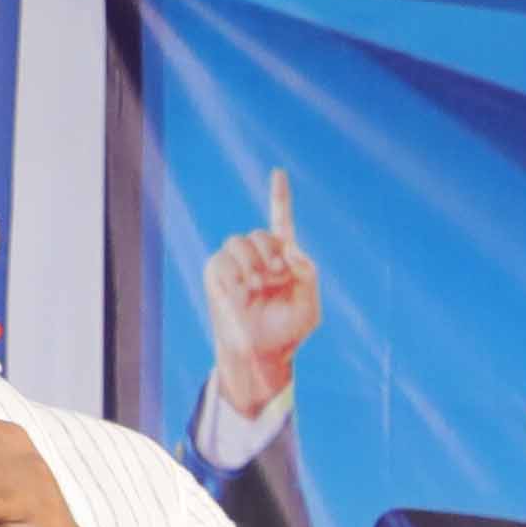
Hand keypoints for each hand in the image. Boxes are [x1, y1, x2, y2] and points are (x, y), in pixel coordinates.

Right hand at [200, 170, 317, 422]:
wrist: (261, 352)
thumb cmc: (287, 331)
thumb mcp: (309, 306)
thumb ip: (309, 275)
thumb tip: (292, 249)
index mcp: (283, 259)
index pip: (280, 222)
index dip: (279, 198)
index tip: (278, 173)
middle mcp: (258, 257)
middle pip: (259, 234)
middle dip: (268, 251)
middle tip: (275, 275)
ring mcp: (235, 264)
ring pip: (238, 242)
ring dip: (250, 263)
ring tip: (256, 286)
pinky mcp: (216, 274)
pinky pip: (221, 261)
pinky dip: (232, 275)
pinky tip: (240, 292)